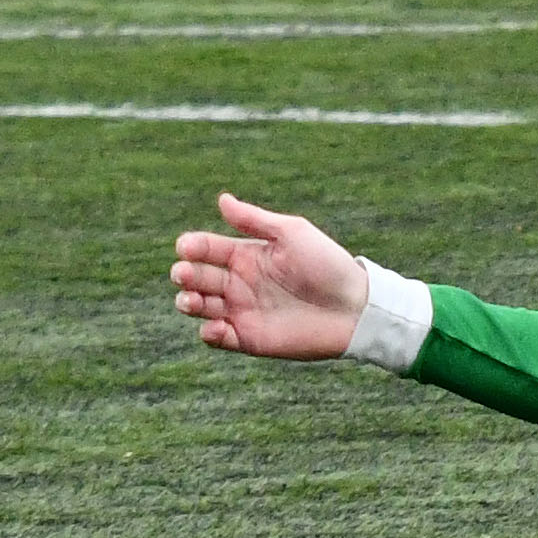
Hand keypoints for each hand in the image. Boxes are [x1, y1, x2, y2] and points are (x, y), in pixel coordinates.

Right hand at [171, 194, 366, 358]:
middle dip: (185, 274)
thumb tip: (222, 199)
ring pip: (200, 307)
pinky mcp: (249, 338)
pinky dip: (209, 333)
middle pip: (198, 277)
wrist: (354, 308)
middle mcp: (240, 283)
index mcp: (247, 255)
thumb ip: (255, 221)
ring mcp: (242, 311)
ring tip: (191, 299)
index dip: (192, 247)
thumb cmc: (328, 264)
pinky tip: (215, 326)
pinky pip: (217, 338)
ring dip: (189, 302)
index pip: (207, 249)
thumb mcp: (292, 234)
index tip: (186, 247)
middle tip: (183, 273)